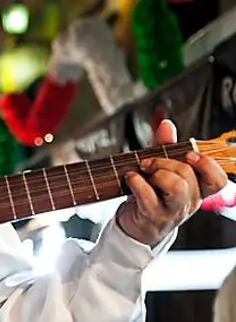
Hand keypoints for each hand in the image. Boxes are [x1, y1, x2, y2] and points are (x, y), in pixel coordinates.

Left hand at [116, 119, 227, 245]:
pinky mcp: (152, 216)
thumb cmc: (151, 195)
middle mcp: (189, 201)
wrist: (136, 225)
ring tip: (142, 172)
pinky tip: (130, 178)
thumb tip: (166, 124)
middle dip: (165, 162)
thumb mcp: (160, 169)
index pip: (218, 179)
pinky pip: (148, 196)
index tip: (188, 154)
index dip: (207, 164)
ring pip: (177, 187)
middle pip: (189, 175)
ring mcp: (172, 211)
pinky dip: (136, 181)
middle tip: (148, 163)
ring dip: (157, 172)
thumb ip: (164, 147)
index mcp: (196, 189)